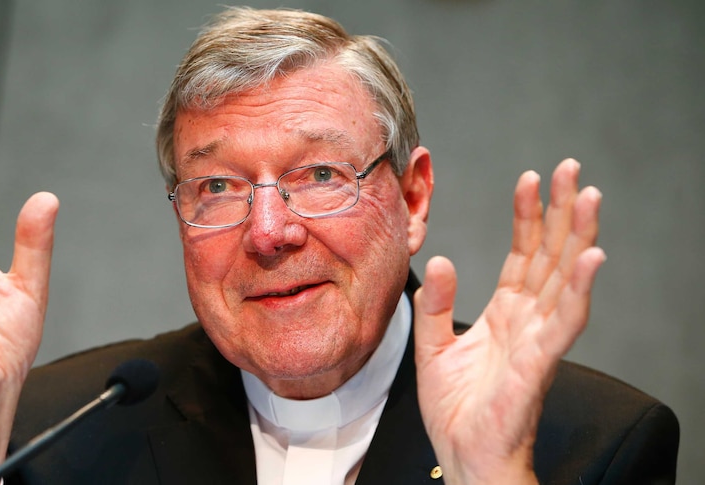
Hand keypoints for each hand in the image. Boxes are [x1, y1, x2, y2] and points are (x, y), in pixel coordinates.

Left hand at [412, 159, 604, 483]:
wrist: (464, 454)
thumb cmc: (456, 408)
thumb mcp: (433, 346)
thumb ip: (437, 305)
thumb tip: (443, 262)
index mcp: (506, 313)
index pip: (523, 254)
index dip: (528, 216)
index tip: (530, 178)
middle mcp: (528, 319)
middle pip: (552, 255)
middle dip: (562, 211)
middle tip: (572, 169)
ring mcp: (538, 338)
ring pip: (565, 278)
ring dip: (579, 237)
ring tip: (589, 196)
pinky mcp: (539, 362)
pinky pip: (564, 321)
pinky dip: (580, 289)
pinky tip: (592, 257)